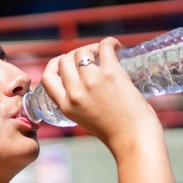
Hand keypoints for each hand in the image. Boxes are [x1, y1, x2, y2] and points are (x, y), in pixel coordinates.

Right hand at [39, 38, 161, 152]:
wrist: (134, 140)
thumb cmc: (117, 134)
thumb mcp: (86, 120)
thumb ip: (80, 103)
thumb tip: (86, 82)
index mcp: (66, 106)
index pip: (47, 77)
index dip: (55, 65)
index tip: (66, 62)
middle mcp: (75, 92)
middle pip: (64, 60)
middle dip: (75, 55)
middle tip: (91, 57)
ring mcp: (91, 81)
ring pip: (82, 50)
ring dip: (92, 48)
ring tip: (104, 53)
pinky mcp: (110, 73)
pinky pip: (104, 47)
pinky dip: (110, 43)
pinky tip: (116, 46)